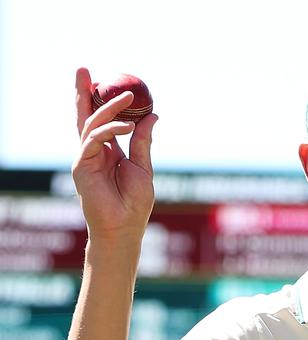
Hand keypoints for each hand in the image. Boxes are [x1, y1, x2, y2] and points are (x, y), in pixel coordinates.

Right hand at [72, 68, 156, 238]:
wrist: (124, 228)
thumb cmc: (134, 204)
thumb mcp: (142, 167)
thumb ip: (142, 141)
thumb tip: (152, 115)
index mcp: (108, 152)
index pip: (101, 121)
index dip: (100, 101)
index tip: (108, 81)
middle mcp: (94, 152)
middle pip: (85, 116)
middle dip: (83, 92)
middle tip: (83, 69)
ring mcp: (86, 159)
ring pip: (91, 124)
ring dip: (108, 108)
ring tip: (128, 98)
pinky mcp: (82, 167)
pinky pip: (94, 140)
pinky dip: (110, 130)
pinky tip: (127, 126)